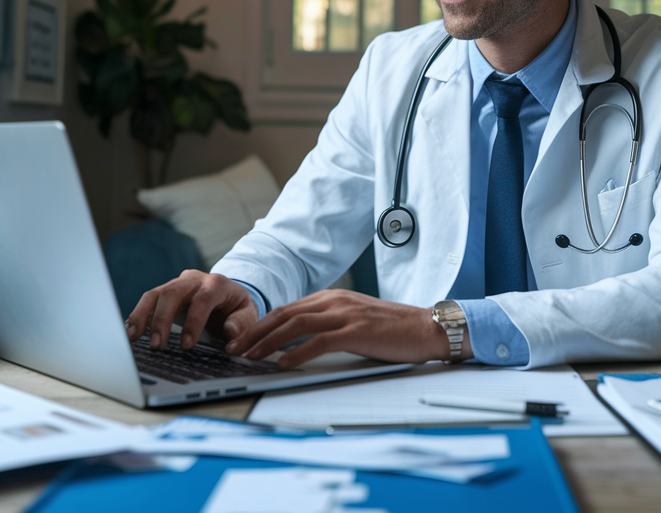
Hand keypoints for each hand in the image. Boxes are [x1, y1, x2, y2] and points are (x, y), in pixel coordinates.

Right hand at [125, 270, 258, 350]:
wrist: (229, 295)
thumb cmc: (237, 307)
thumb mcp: (248, 314)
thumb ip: (242, 323)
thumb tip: (231, 331)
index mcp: (217, 283)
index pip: (202, 299)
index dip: (193, 321)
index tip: (186, 345)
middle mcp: (194, 280)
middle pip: (173, 292)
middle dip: (162, 319)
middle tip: (157, 345)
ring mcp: (177, 284)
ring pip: (155, 294)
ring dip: (143, 316)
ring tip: (134, 337)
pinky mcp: (166, 292)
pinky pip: (149, 300)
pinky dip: (138, 315)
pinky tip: (132, 331)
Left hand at [227, 289, 472, 368]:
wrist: (426, 328)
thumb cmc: (393, 329)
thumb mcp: (355, 319)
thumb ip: (329, 324)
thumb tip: (298, 342)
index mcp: (332, 298)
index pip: (287, 309)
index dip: (260, 324)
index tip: (242, 339)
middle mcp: (335, 301)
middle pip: (284, 314)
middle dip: (255, 332)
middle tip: (234, 348)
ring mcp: (345, 314)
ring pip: (295, 325)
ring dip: (268, 342)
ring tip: (250, 356)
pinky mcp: (356, 331)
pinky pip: (319, 342)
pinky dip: (296, 353)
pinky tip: (282, 364)